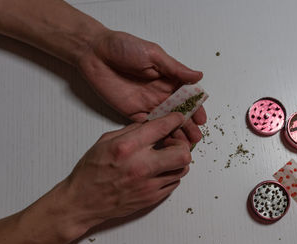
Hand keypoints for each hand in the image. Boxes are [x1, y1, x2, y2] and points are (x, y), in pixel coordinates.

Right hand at [58, 113, 190, 233]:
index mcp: (127, 147)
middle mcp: (140, 166)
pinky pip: (174, 183)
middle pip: (182, 153)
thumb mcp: (105, 141)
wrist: (83, 202)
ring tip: (164, 158)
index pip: (162, 128)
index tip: (177, 118)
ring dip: (177, 161)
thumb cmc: (91, 172)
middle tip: (172, 144)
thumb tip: (151, 123)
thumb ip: (131, 130)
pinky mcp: (152, 198)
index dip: (175, 120)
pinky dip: (170, 174)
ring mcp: (148, 185)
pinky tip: (158, 171)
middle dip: (182, 145)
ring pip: (182, 169)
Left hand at [78, 30, 205, 143]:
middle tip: (195, 138)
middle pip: (179, 112)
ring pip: (166, 122)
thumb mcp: (154, 54)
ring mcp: (147, 104)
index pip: (188, 96)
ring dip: (176, 133)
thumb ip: (175, 68)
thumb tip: (199, 76)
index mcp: (169, 78)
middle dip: (189, 125)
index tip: (202, 119)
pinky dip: (158, 135)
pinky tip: (166, 144)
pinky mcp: (132, 112)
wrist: (94, 52)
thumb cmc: (123, 46)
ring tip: (184, 145)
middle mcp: (161, 92)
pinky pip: (148, 126)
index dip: (196, 108)